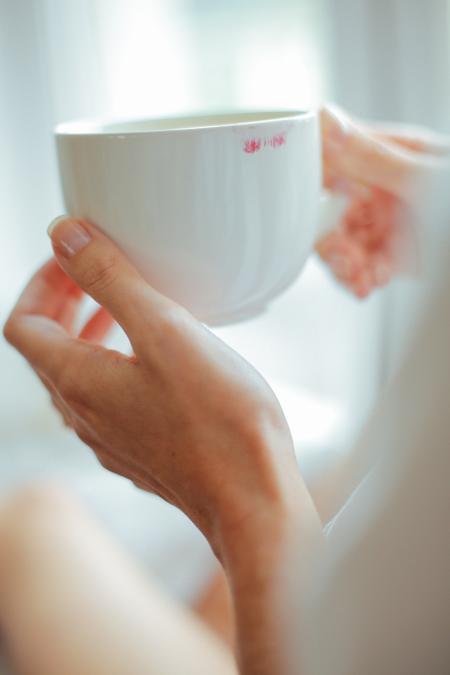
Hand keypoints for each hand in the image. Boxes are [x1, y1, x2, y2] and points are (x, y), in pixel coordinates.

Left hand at [4, 218, 301, 551]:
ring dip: (89, 335)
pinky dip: (116, 365)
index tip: (74, 258)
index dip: (41, 283)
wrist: (252, 495)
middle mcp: (85, 416)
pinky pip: (109, 400)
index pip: (23, 324)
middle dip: (64, 304)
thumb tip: (63, 236)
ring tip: (123, 310)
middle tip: (95, 276)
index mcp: (77, 382)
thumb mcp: (163, 330)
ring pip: (77, 377)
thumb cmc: (218, 418)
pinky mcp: (141, 450)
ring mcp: (112, 438)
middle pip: (47, 351)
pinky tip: (159, 358)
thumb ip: (109, 278)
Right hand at [318, 104, 449, 297]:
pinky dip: (359, 279)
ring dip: (344, 265)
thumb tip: (326, 122)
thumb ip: (373, 157)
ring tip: (361, 279)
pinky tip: (369, 284)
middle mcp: (381, 187)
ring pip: (341, 244)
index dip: (311, 187)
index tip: (305, 211)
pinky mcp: (394, 254)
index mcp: (387, 155)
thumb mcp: (425, 177)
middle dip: (331, 239)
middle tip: (343, 258)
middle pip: (329, 212)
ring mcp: (386, 222)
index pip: (331, 163)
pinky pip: (361, 267)